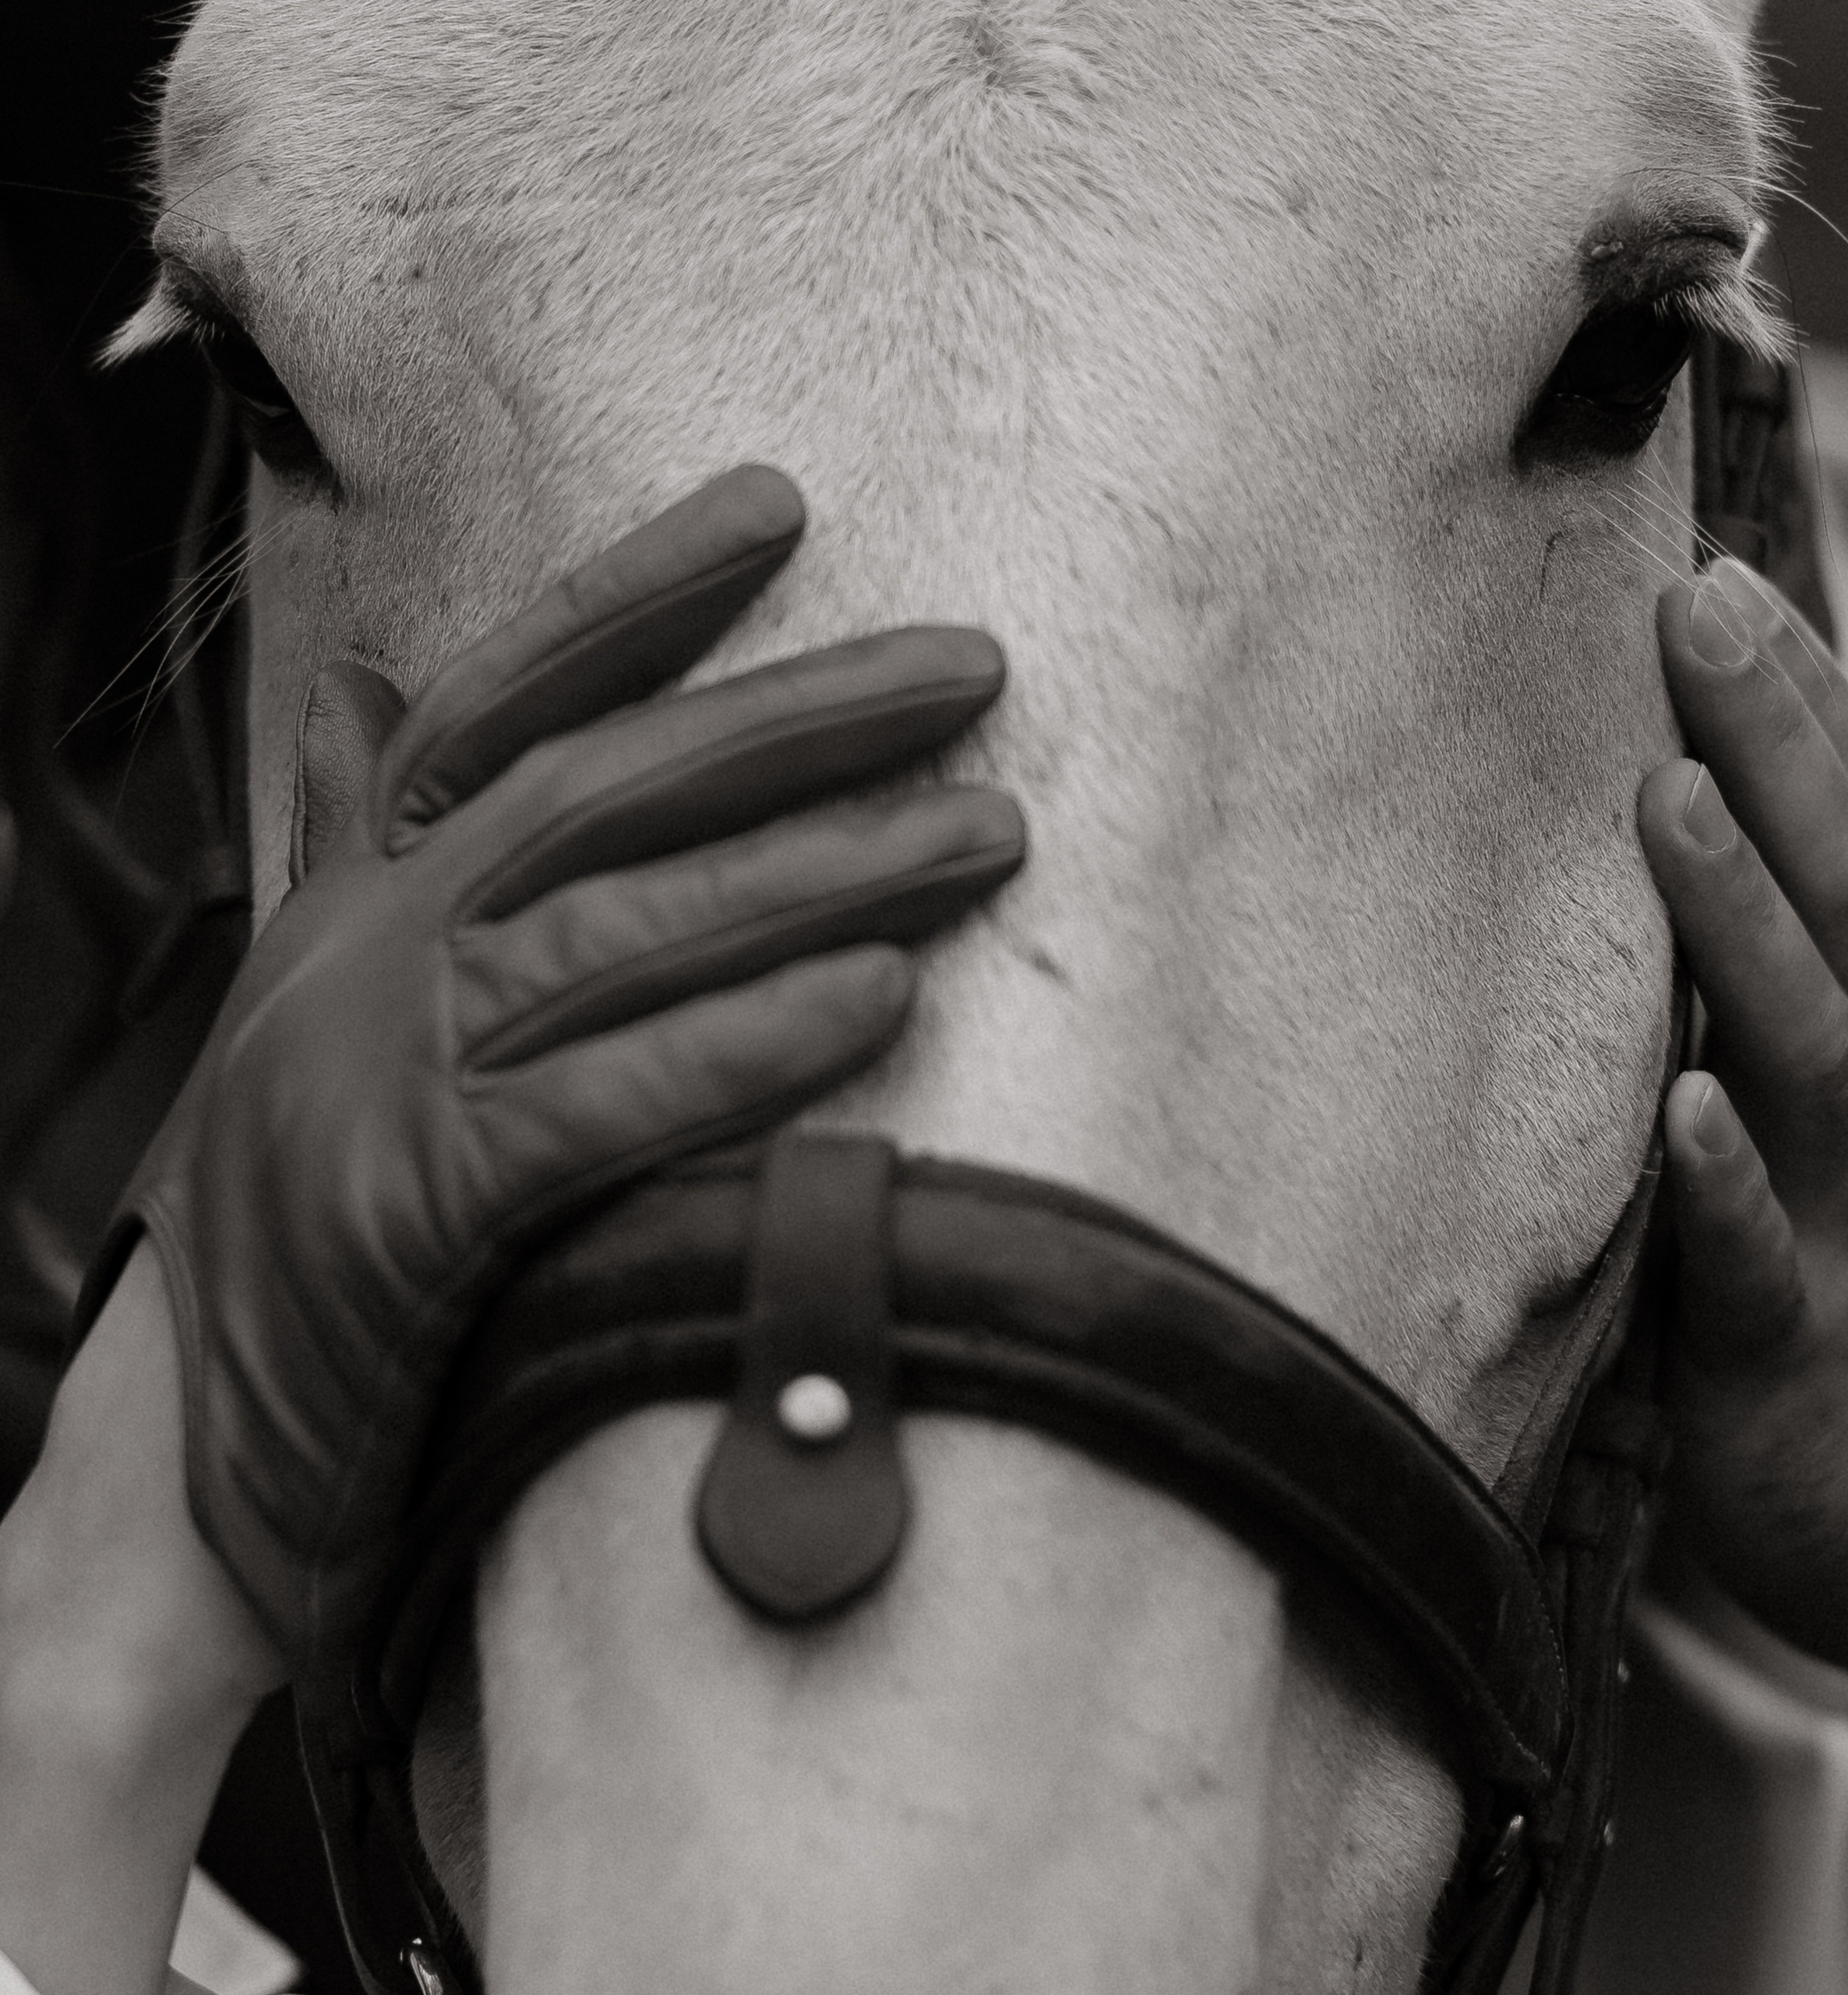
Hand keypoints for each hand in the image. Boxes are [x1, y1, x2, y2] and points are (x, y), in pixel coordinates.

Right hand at [84, 464, 1025, 1672]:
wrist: (180, 1468)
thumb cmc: (294, 1225)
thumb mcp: (307, 1006)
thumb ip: (355, 843)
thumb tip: (366, 676)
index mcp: (363, 905)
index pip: (504, 701)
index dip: (637, 597)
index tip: (778, 508)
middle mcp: (366, 962)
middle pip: (602, 794)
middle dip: (795, 720)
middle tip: (974, 669)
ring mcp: (376, 1081)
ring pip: (620, 933)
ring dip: (818, 875)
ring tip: (986, 832)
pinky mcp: (407, 1217)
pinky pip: (597, 1108)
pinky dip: (736, 1049)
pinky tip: (878, 998)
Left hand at [1641, 558, 1847, 1808]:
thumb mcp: (1835, 1125)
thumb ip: (1770, 999)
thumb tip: (1671, 843)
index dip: (1802, 707)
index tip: (1720, 574)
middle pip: (1836, 893)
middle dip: (1769, 743)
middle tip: (1690, 600)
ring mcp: (1841, 1223)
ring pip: (1797, 1051)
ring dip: (1736, 919)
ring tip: (1662, 797)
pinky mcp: (1781, 1352)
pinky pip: (1753, 1259)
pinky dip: (1720, 1179)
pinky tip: (1674, 1111)